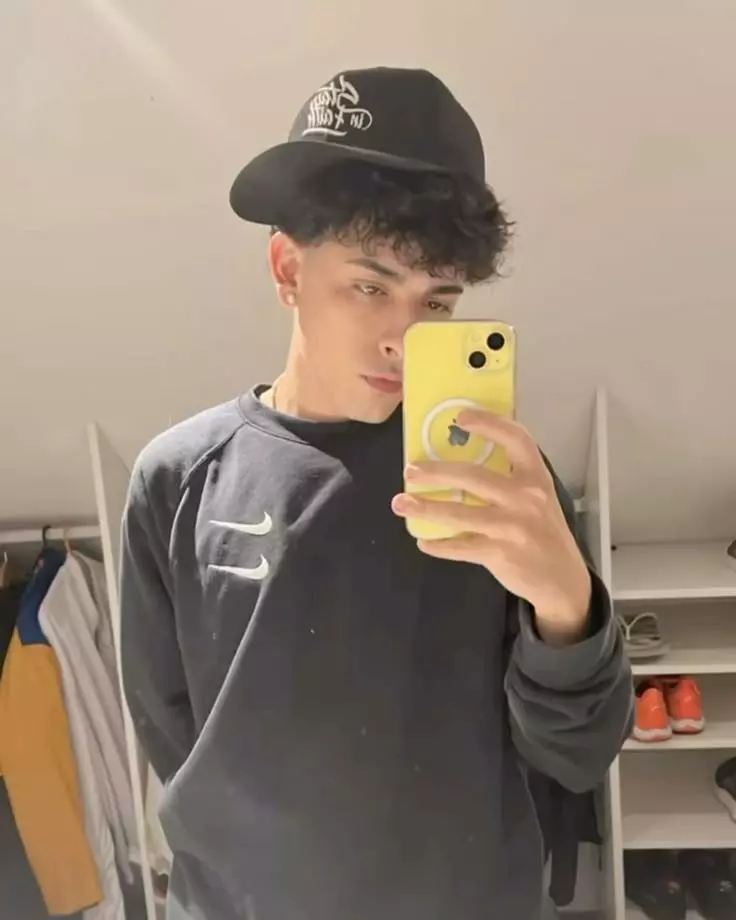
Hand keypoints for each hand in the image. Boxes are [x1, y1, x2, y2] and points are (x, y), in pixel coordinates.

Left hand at [391, 409, 591, 643]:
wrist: (562, 578)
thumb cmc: (542, 530)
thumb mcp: (538, 496)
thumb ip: (510, 477)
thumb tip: (462, 457)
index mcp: (535, 476)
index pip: (516, 438)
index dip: (488, 423)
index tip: (460, 417)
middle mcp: (525, 497)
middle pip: (473, 475)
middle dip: (436, 471)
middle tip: (411, 470)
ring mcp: (511, 526)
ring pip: (459, 513)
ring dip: (425, 508)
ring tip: (401, 503)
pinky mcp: (500, 553)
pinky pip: (460, 546)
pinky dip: (439, 545)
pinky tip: (424, 541)